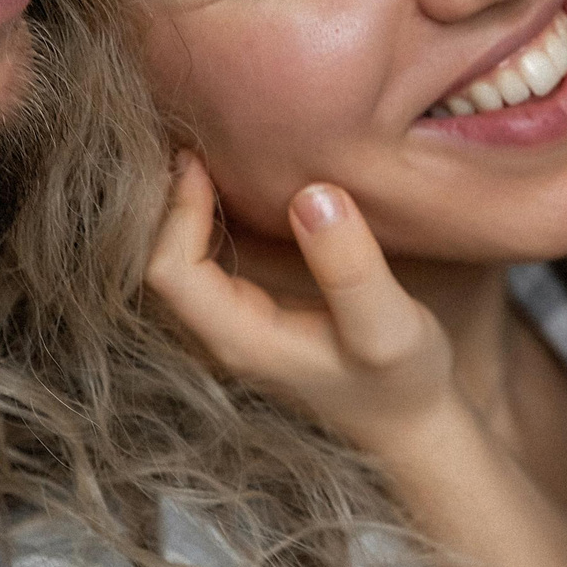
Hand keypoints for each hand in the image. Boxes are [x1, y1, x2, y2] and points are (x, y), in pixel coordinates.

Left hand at [143, 153, 459, 453]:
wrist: (412, 426)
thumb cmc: (403, 381)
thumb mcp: (390, 327)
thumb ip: (351, 268)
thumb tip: (312, 194)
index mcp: (240, 340)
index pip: (169, 270)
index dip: (176, 209)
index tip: (205, 159)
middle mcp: (218, 335)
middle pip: (154, 261)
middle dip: (165, 200)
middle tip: (197, 140)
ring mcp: (227, 326)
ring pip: (172, 258)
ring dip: (180, 205)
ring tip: (206, 149)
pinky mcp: (244, 311)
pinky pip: (198, 258)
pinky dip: (202, 216)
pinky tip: (229, 180)